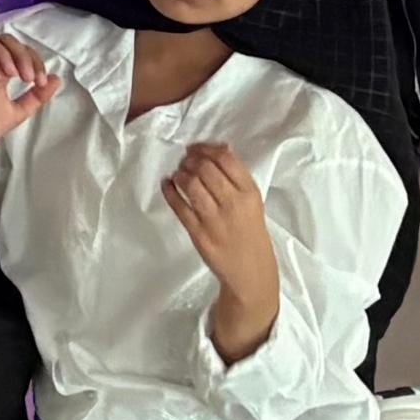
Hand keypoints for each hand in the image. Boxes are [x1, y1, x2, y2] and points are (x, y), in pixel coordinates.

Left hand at [162, 141, 277, 298]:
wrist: (251, 271)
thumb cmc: (251, 232)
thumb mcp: (252, 202)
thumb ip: (236, 178)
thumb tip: (217, 148)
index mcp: (249, 193)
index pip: (226, 159)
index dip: (206, 149)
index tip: (196, 148)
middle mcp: (233, 203)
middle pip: (206, 169)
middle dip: (191, 160)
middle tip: (185, 160)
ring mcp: (214, 219)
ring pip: (191, 185)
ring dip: (180, 174)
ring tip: (179, 173)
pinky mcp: (198, 233)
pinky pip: (179, 207)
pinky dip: (169, 191)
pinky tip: (167, 184)